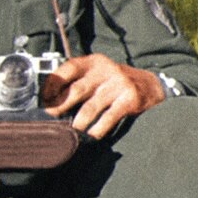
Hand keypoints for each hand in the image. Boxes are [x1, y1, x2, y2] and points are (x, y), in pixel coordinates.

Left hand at [41, 54, 165, 139]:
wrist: (152, 86)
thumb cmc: (118, 82)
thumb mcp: (100, 73)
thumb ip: (80, 80)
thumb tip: (51, 100)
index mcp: (95, 62)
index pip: (69, 68)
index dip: (54, 83)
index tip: (45, 99)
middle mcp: (107, 70)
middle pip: (77, 89)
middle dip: (60, 106)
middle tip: (51, 118)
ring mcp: (119, 84)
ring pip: (91, 107)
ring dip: (78, 122)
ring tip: (71, 132)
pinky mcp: (130, 99)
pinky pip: (108, 118)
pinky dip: (97, 129)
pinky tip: (91, 135)